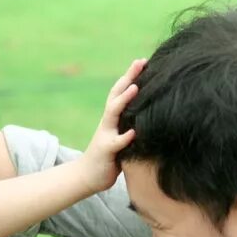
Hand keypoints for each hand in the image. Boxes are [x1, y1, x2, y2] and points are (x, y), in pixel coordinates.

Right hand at [80, 59, 145, 191]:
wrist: (87, 176)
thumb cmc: (108, 156)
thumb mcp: (120, 137)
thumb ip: (130, 126)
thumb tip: (150, 115)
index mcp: (112, 118)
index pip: (121, 91)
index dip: (131, 76)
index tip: (143, 61)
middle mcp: (107, 122)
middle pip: (116, 94)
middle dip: (128, 78)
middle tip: (140, 62)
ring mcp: (105, 135)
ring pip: (113, 113)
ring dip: (124, 100)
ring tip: (135, 88)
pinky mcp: (106, 151)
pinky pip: (115, 143)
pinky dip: (124, 137)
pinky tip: (134, 132)